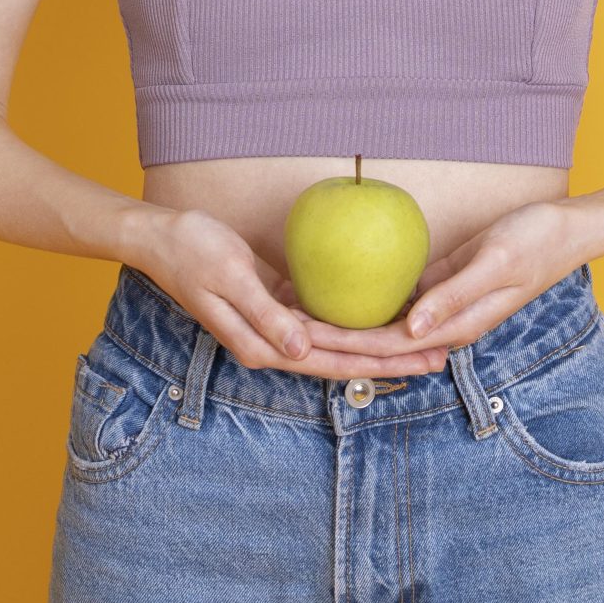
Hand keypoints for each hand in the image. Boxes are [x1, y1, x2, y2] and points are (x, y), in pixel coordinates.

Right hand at [134, 206, 451, 379]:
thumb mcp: (230, 278)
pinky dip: (356, 325)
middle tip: (441, 358)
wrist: (162, 238)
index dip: (381, 363)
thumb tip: (301, 351)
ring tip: (423, 346)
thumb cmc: (193, 252)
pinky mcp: (278, 307)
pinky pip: (325, 323)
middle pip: (344, 359)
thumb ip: (265, 316)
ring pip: (338, 345)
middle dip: (393, 361)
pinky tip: (382, 319)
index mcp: (265, 346)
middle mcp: (275, 344)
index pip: (335, 361)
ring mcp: (277, 328)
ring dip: (380, 347)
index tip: (420, 362)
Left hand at [275, 199, 591, 361]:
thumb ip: (455, 297)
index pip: (388, 344)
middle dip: (334, 339)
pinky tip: (340, 290)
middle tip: (288, 329)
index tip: (306, 338)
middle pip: (378, 340)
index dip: (345, 344)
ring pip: (385, 323)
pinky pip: (399, 298)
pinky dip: (369, 299)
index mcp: (456, 325)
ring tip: (302, 316)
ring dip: (348, 323)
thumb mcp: (495, 263)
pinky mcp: (442, 284)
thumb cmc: (535, 242)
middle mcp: (444, 322)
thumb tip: (412, 329)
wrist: (567, 228)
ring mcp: (443, 305)